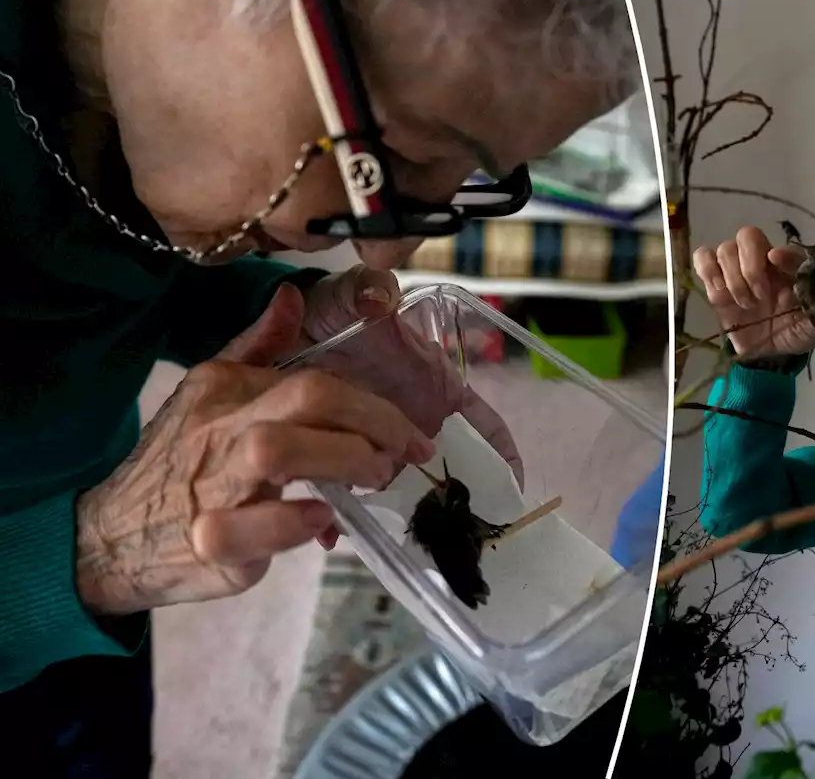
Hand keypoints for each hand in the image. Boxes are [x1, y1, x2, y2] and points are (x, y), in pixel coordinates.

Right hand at [75, 284, 435, 616]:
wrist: (113, 537)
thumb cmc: (178, 464)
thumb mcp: (211, 393)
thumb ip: (257, 347)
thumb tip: (293, 297)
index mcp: (225, 388)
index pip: (315, 380)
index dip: (375, 407)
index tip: (410, 434)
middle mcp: (218, 428)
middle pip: (307, 399)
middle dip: (373, 424)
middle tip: (402, 456)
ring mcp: (210, 484)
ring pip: (274, 451)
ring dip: (343, 463)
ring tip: (372, 480)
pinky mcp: (208, 543)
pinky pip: (250, 527)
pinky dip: (294, 523)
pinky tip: (322, 522)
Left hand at [295, 270, 523, 549]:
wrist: (286, 325)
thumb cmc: (333, 308)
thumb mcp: (353, 294)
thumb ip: (370, 289)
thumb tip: (380, 296)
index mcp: (434, 381)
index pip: (482, 421)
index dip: (500, 451)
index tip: (512, 485)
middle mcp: (414, 416)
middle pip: (449, 464)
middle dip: (457, 497)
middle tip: (459, 530)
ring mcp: (378, 439)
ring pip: (402, 485)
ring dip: (404, 511)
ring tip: (408, 541)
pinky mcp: (339, 453)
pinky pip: (348, 489)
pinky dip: (346, 514)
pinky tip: (336, 534)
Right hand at [692, 225, 814, 358]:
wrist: (771, 353)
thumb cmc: (794, 331)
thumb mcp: (814, 320)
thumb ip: (810, 290)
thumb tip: (780, 259)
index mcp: (788, 267)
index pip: (784, 246)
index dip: (781, 254)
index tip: (776, 264)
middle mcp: (761, 261)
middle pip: (747, 236)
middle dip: (751, 267)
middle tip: (759, 297)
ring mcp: (736, 271)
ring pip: (725, 249)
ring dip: (733, 277)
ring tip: (744, 304)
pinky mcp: (715, 284)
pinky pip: (703, 258)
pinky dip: (707, 270)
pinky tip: (719, 292)